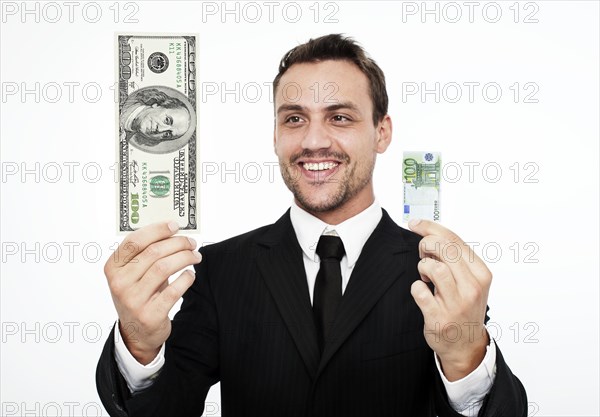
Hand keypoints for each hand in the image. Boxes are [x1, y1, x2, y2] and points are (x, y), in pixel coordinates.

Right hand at [104, 221, 200, 363]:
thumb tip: (172, 231)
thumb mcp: (134, 275)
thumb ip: (146, 254)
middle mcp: (120, 283)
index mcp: (113, 268)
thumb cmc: (139, 295)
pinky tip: (190, 274)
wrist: (137, 333)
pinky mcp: (150, 315)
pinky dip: (186, 278)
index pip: (134, 241)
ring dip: (185, 257)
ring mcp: (133, 300)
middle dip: (177, 243)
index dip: (157, 230)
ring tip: (195, 256)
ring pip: (164, 267)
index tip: (174, 225)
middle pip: (153, 252)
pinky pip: (174, 290)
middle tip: (191, 242)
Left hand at [408, 219, 491, 380]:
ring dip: (423, 267)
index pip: (455, 239)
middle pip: (444, 249)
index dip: (430, 227)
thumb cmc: (464, 306)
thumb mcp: (470, 280)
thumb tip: (428, 231)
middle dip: (426, 245)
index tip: (415, 224)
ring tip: (426, 276)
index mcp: (481, 274)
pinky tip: (422, 292)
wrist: (465, 345)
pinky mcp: (439, 318)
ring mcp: (456, 304)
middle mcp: (472, 288)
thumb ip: (455, 257)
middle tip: (423, 255)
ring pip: (434, 268)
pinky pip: (419, 291)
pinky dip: (416, 288)